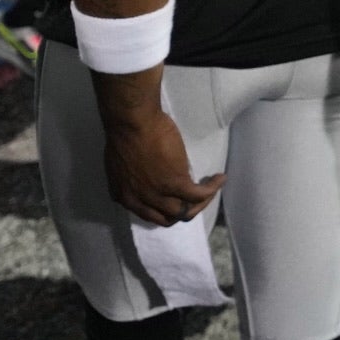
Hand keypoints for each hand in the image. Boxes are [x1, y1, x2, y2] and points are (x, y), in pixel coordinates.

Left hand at [99, 94, 224, 227]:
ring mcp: (158, 195)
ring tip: (210, 189)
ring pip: (185, 212)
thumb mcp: (120, 163)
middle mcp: (139, 202)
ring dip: (200, 203)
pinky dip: (212, 189)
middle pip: (168, 218)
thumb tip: (141, 178)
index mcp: (124, 196)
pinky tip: (219, 179)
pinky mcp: (176, 184)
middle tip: (194, 195)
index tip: (174, 196)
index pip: (148, 214)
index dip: (163, 207)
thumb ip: (130, 177)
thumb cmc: (124, 131)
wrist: (131, 121)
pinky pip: (199, 194)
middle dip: (183, 209)